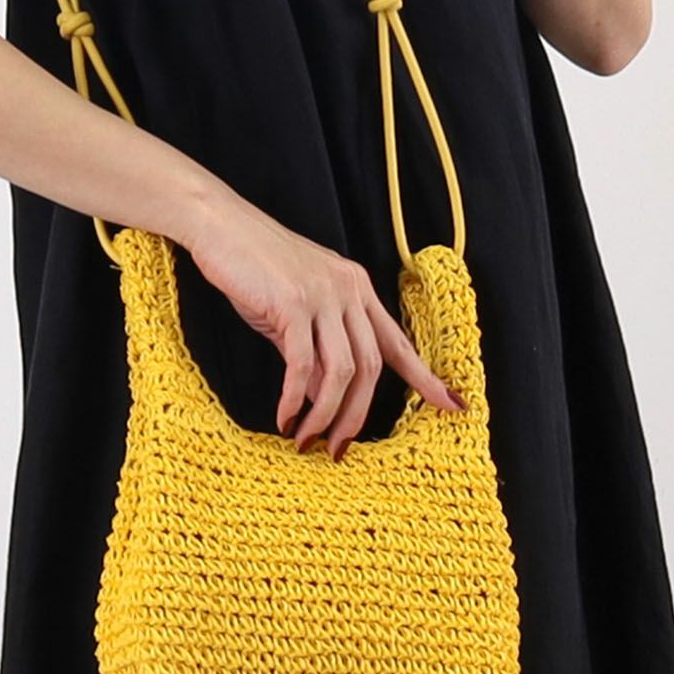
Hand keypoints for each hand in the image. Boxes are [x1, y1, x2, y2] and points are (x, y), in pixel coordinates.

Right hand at [184, 192, 465, 459]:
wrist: (220, 225)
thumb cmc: (254, 266)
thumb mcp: (296, 309)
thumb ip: (315, 347)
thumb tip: (319, 395)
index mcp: (357, 289)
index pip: (398, 342)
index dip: (426, 378)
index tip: (453, 405)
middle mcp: (349, 290)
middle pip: (371, 367)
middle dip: (356, 415)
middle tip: (338, 448)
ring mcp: (323, 296)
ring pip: (341, 370)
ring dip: (325, 415)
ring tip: (306, 440)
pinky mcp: (293, 303)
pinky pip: (303, 364)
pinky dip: (294, 398)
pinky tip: (284, 418)